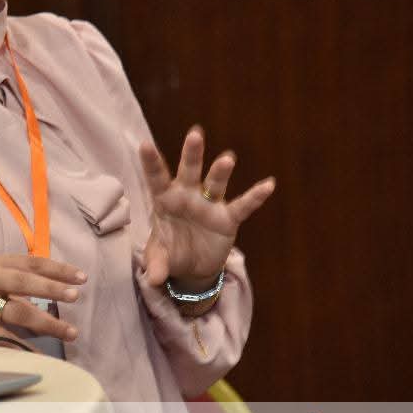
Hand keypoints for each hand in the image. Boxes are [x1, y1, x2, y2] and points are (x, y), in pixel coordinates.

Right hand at [0, 255, 84, 342]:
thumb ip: (10, 276)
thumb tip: (46, 288)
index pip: (31, 262)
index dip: (57, 269)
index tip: (81, 276)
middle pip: (27, 283)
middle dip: (54, 289)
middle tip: (76, 296)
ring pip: (20, 313)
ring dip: (48, 323)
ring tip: (70, 332)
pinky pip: (4, 339)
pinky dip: (25, 348)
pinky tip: (41, 354)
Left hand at [139, 126, 275, 290]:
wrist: (192, 267)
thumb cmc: (170, 253)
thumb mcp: (160, 259)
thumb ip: (156, 265)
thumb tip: (153, 279)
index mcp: (165, 200)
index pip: (157, 179)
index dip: (151, 163)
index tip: (144, 144)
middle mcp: (187, 196)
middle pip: (188, 172)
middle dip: (192, 154)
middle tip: (195, 134)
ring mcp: (209, 205)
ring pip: (215, 184)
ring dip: (221, 172)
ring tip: (227, 158)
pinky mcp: (228, 219)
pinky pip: (243, 206)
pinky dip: (255, 197)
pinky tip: (268, 184)